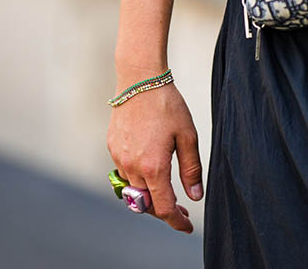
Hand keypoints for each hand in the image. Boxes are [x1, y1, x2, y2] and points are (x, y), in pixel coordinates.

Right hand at [106, 74, 202, 233]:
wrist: (140, 80)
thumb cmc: (167, 105)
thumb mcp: (188, 136)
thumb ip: (191, 169)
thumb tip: (195, 196)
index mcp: (153, 167)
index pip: (163, 208)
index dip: (176, 222)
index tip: (187, 226)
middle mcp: (132, 167)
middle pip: (146, 205)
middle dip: (163, 211)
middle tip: (181, 210)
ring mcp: (119, 158)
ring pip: (133, 191)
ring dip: (149, 196)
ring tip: (167, 190)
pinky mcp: (112, 148)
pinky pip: (124, 174)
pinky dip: (138, 180)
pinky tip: (151, 170)